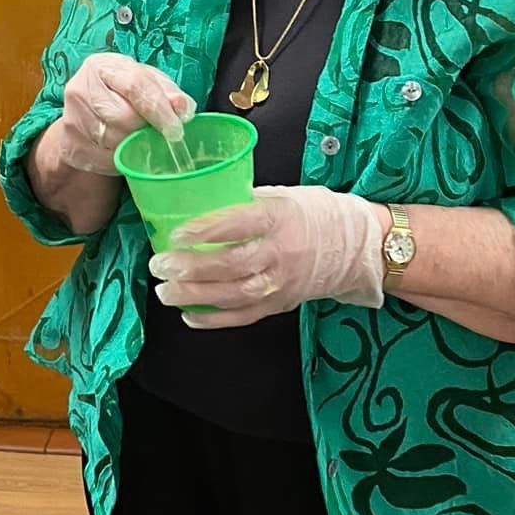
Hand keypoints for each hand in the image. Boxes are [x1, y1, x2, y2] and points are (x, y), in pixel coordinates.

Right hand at [53, 52, 194, 178]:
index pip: (134, 85)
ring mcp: (71, 118)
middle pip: (122, 116)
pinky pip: (105, 158)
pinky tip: (124, 149)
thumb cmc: (125, 94)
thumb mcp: (149, 83)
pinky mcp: (71, 145)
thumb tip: (183, 107)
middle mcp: (80, 88)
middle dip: (146, 128)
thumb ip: (169, 92)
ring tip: (139, 138)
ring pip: (114, 140)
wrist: (86, 114)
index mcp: (102, 66)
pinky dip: (122, 157)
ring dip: (135, 144)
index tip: (176, 129)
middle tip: (157, 133)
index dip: (159, 109)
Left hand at [150, 186, 384, 329]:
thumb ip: (245, 202)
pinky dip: (214, 319)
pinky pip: (245, 316)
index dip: (206, 230)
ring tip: (166, 291)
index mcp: (280, 217)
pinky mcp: (281, 303)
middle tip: (161, 265)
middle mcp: (282, 252)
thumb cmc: (312, 215)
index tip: (177, 234)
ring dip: (195, 296)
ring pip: (234, 295)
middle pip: (232, 265)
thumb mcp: (282, 195)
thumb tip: (201, 204)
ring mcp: (282, 282)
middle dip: (191, 268)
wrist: (353, 246)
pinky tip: (189, 315)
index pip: (240, 224)